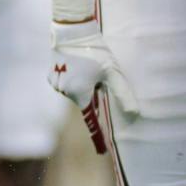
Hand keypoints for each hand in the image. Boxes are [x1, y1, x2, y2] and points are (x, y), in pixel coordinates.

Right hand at [49, 20, 136, 154]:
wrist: (72, 33)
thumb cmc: (96, 52)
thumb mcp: (113, 73)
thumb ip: (122, 93)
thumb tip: (135, 113)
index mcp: (81, 93)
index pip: (92, 119)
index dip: (98, 135)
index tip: (102, 152)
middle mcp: (66, 92)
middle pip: (86, 99)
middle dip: (93, 91)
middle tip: (96, 72)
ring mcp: (56, 85)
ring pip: (76, 91)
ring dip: (83, 83)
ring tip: (85, 65)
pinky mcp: (50, 77)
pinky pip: (66, 83)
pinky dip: (73, 77)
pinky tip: (75, 64)